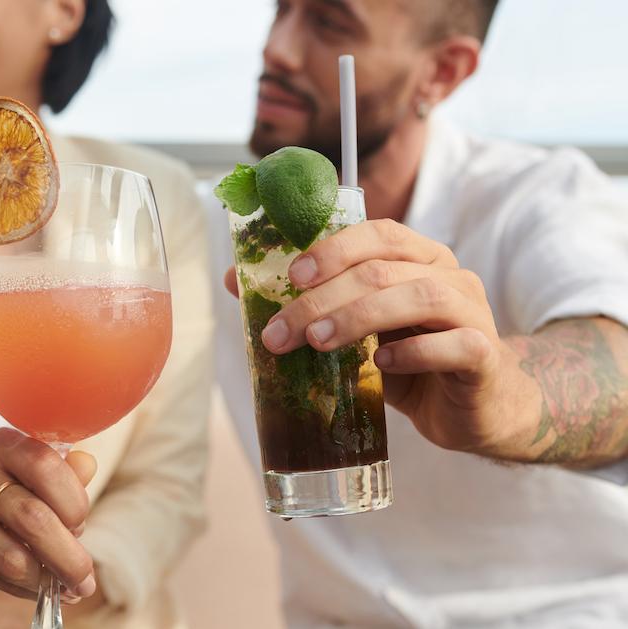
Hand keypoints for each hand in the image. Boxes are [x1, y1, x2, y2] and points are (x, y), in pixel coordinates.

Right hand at [0, 428, 98, 601]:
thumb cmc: (7, 486)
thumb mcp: (35, 471)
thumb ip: (66, 472)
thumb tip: (87, 466)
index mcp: (3, 445)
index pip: (45, 467)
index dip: (73, 502)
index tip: (80, 524)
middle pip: (31, 518)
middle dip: (68, 557)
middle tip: (85, 581)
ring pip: (11, 558)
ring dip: (47, 580)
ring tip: (68, 589)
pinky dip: (24, 589)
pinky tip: (38, 588)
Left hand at [226, 219, 522, 455]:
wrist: (477, 409)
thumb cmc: (410, 363)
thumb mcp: (354, 332)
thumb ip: (307, 304)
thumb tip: (236, 281)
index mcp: (417, 258)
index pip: (377, 233)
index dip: (332, 250)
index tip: (290, 277)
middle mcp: (448, 275)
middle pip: (381, 270)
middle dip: (322, 299)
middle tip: (281, 331)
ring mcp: (472, 312)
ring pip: (418, 297)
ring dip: (359, 317)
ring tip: (319, 342)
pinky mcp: (484, 355)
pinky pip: (454, 344)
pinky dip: (414, 352)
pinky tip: (382, 363)